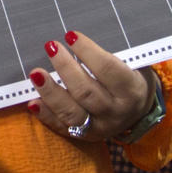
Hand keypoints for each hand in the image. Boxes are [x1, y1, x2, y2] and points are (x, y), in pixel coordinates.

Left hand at [25, 30, 151, 143]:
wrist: (139, 112)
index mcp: (131, 89)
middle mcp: (116, 111)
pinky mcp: (85, 137)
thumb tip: (74, 37)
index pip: (107, 69)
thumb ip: (110, 55)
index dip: (88, 51)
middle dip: (65, 68)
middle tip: (51, 47)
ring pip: (72, 112)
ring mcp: (100, 126)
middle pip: (86, 92)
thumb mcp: (132, 66)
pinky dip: (46, 115)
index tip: (71, 35)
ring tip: (36, 74)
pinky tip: (32, 102)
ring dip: (51, 92)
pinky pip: (62, 127)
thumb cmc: (129, 79)